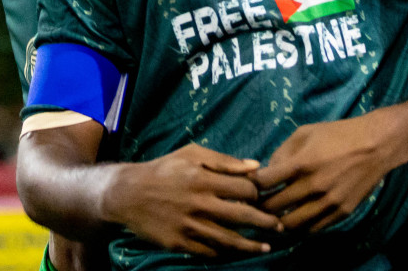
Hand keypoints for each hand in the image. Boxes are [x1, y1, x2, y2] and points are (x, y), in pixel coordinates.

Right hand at [101, 143, 281, 256]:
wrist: (128, 193)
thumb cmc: (164, 169)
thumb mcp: (192, 155)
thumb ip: (224, 161)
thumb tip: (255, 166)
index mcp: (203, 178)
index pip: (244, 188)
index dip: (258, 193)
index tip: (262, 197)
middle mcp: (198, 203)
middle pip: (242, 216)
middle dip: (265, 222)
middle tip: (279, 226)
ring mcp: (189, 225)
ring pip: (228, 239)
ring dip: (251, 245)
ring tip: (266, 247)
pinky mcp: (179, 242)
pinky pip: (208, 252)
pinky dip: (224, 253)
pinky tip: (235, 253)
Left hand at [251, 114, 401, 232]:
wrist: (376, 145)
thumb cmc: (337, 134)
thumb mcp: (305, 132)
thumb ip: (282, 152)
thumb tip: (267, 171)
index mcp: (301, 163)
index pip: (264, 182)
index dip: (252, 185)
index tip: (250, 185)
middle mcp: (313, 186)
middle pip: (274, 207)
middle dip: (260, 206)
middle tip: (256, 204)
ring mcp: (328, 202)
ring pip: (291, 224)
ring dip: (278, 222)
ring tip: (273, 216)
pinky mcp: (341, 212)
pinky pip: (313, 228)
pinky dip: (300, 226)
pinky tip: (295, 218)